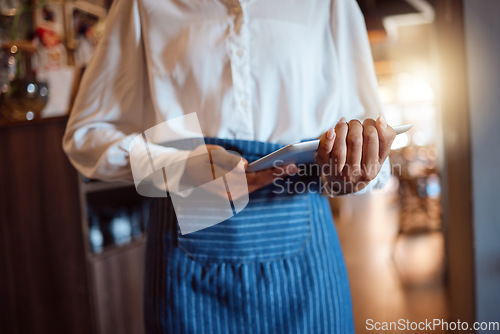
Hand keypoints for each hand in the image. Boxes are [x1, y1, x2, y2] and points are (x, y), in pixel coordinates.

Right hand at [181, 145, 297, 198]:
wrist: (187, 172)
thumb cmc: (200, 159)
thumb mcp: (210, 153)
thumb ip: (227, 160)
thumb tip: (244, 166)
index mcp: (223, 183)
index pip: (251, 178)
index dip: (269, 172)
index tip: (283, 167)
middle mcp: (228, 193)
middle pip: (257, 183)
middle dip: (276, 175)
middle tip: (294, 166)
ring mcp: (231, 195)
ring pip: (257, 186)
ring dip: (273, 178)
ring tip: (289, 168)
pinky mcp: (234, 194)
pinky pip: (253, 186)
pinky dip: (265, 179)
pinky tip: (276, 172)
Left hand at [316, 116, 395, 194]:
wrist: (345, 185)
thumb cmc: (364, 163)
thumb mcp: (380, 154)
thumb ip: (386, 137)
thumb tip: (380, 119)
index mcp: (373, 168)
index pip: (373, 138)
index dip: (371, 124)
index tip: (370, 122)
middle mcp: (356, 173)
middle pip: (355, 139)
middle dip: (355, 125)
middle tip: (355, 124)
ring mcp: (339, 172)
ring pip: (340, 145)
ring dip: (341, 128)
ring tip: (343, 125)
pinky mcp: (325, 167)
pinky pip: (325, 151)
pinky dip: (327, 138)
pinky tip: (331, 131)